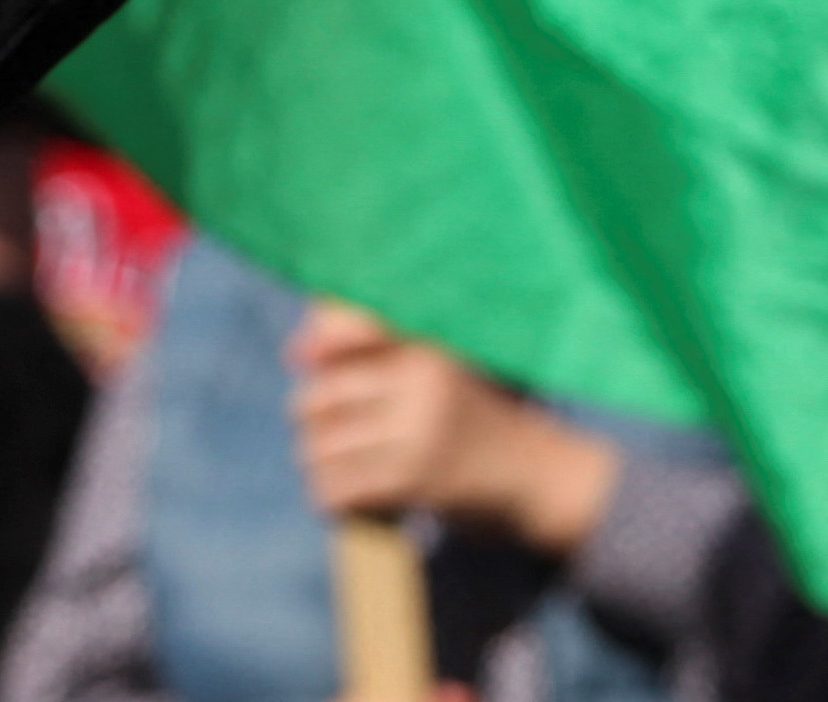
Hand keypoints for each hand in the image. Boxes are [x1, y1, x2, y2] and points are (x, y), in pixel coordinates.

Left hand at [287, 303, 617, 554]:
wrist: (535, 476)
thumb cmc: (475, 419)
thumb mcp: (440, 369)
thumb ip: (375, 352)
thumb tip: (293, 351)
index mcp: (427, 347)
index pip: (348, 328)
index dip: (316, 344)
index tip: (297, 358)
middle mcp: (420, 382)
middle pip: (318, 397)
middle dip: (315, 422)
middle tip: (335, 436)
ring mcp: (416, 431)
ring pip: (319, 448)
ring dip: (322, 466)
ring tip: (347, 472)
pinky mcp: (411, 480)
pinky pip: (336, 489)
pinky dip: (333, 500)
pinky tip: (355, 500)